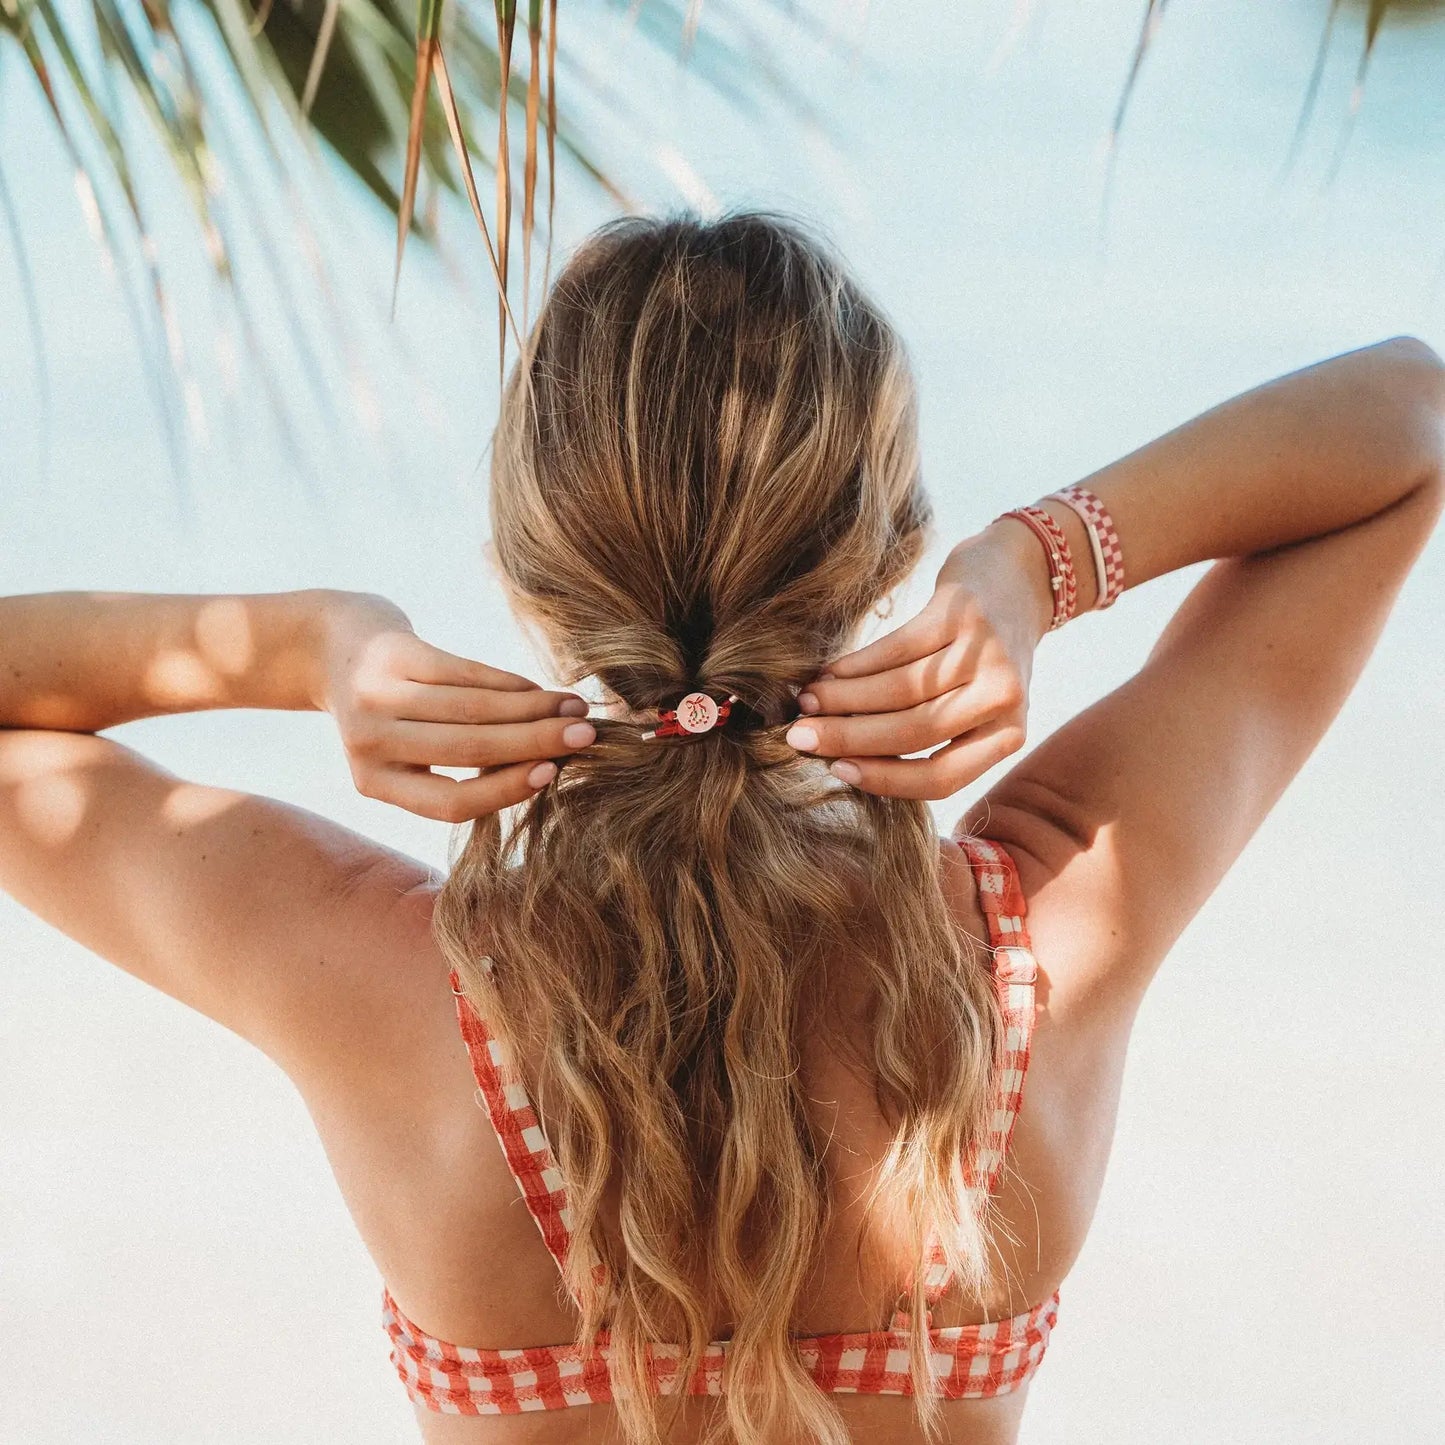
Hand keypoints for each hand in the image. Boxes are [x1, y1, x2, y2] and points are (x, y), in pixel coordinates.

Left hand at [313, 592, 593, 821]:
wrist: (330, 644)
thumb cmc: (390, 709)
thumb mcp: (406, 748)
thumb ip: (458, 765)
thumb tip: (547, 767)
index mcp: (373, 781)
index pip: (449, 802)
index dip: (506, 789)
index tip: (554, 774)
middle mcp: (369, 742)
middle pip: (467, 749)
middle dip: (535, 744)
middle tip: (586, 738)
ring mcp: (377, 695)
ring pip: (472, 709)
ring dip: (534, 709)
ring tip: (575, 709)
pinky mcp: (393, 653)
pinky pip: (466, 672)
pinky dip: (510, 682)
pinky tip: (540, 688)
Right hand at [785, 524, 1049, 799]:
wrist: (1021, 578)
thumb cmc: (981, 656)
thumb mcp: (972, 702)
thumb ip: (930, 734)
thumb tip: (845, 759)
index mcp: (1008, 733)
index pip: (941, 777)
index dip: (884, 779)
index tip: (836, 771)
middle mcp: (1004, 697)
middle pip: (915, 732)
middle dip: (848, 738)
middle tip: (800, 738)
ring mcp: (986, 653)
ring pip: (901, 690)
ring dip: (843, 699)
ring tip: (807, 702)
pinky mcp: (963, 612)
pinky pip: (897, 648)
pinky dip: (856, 664)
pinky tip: (828, 671)